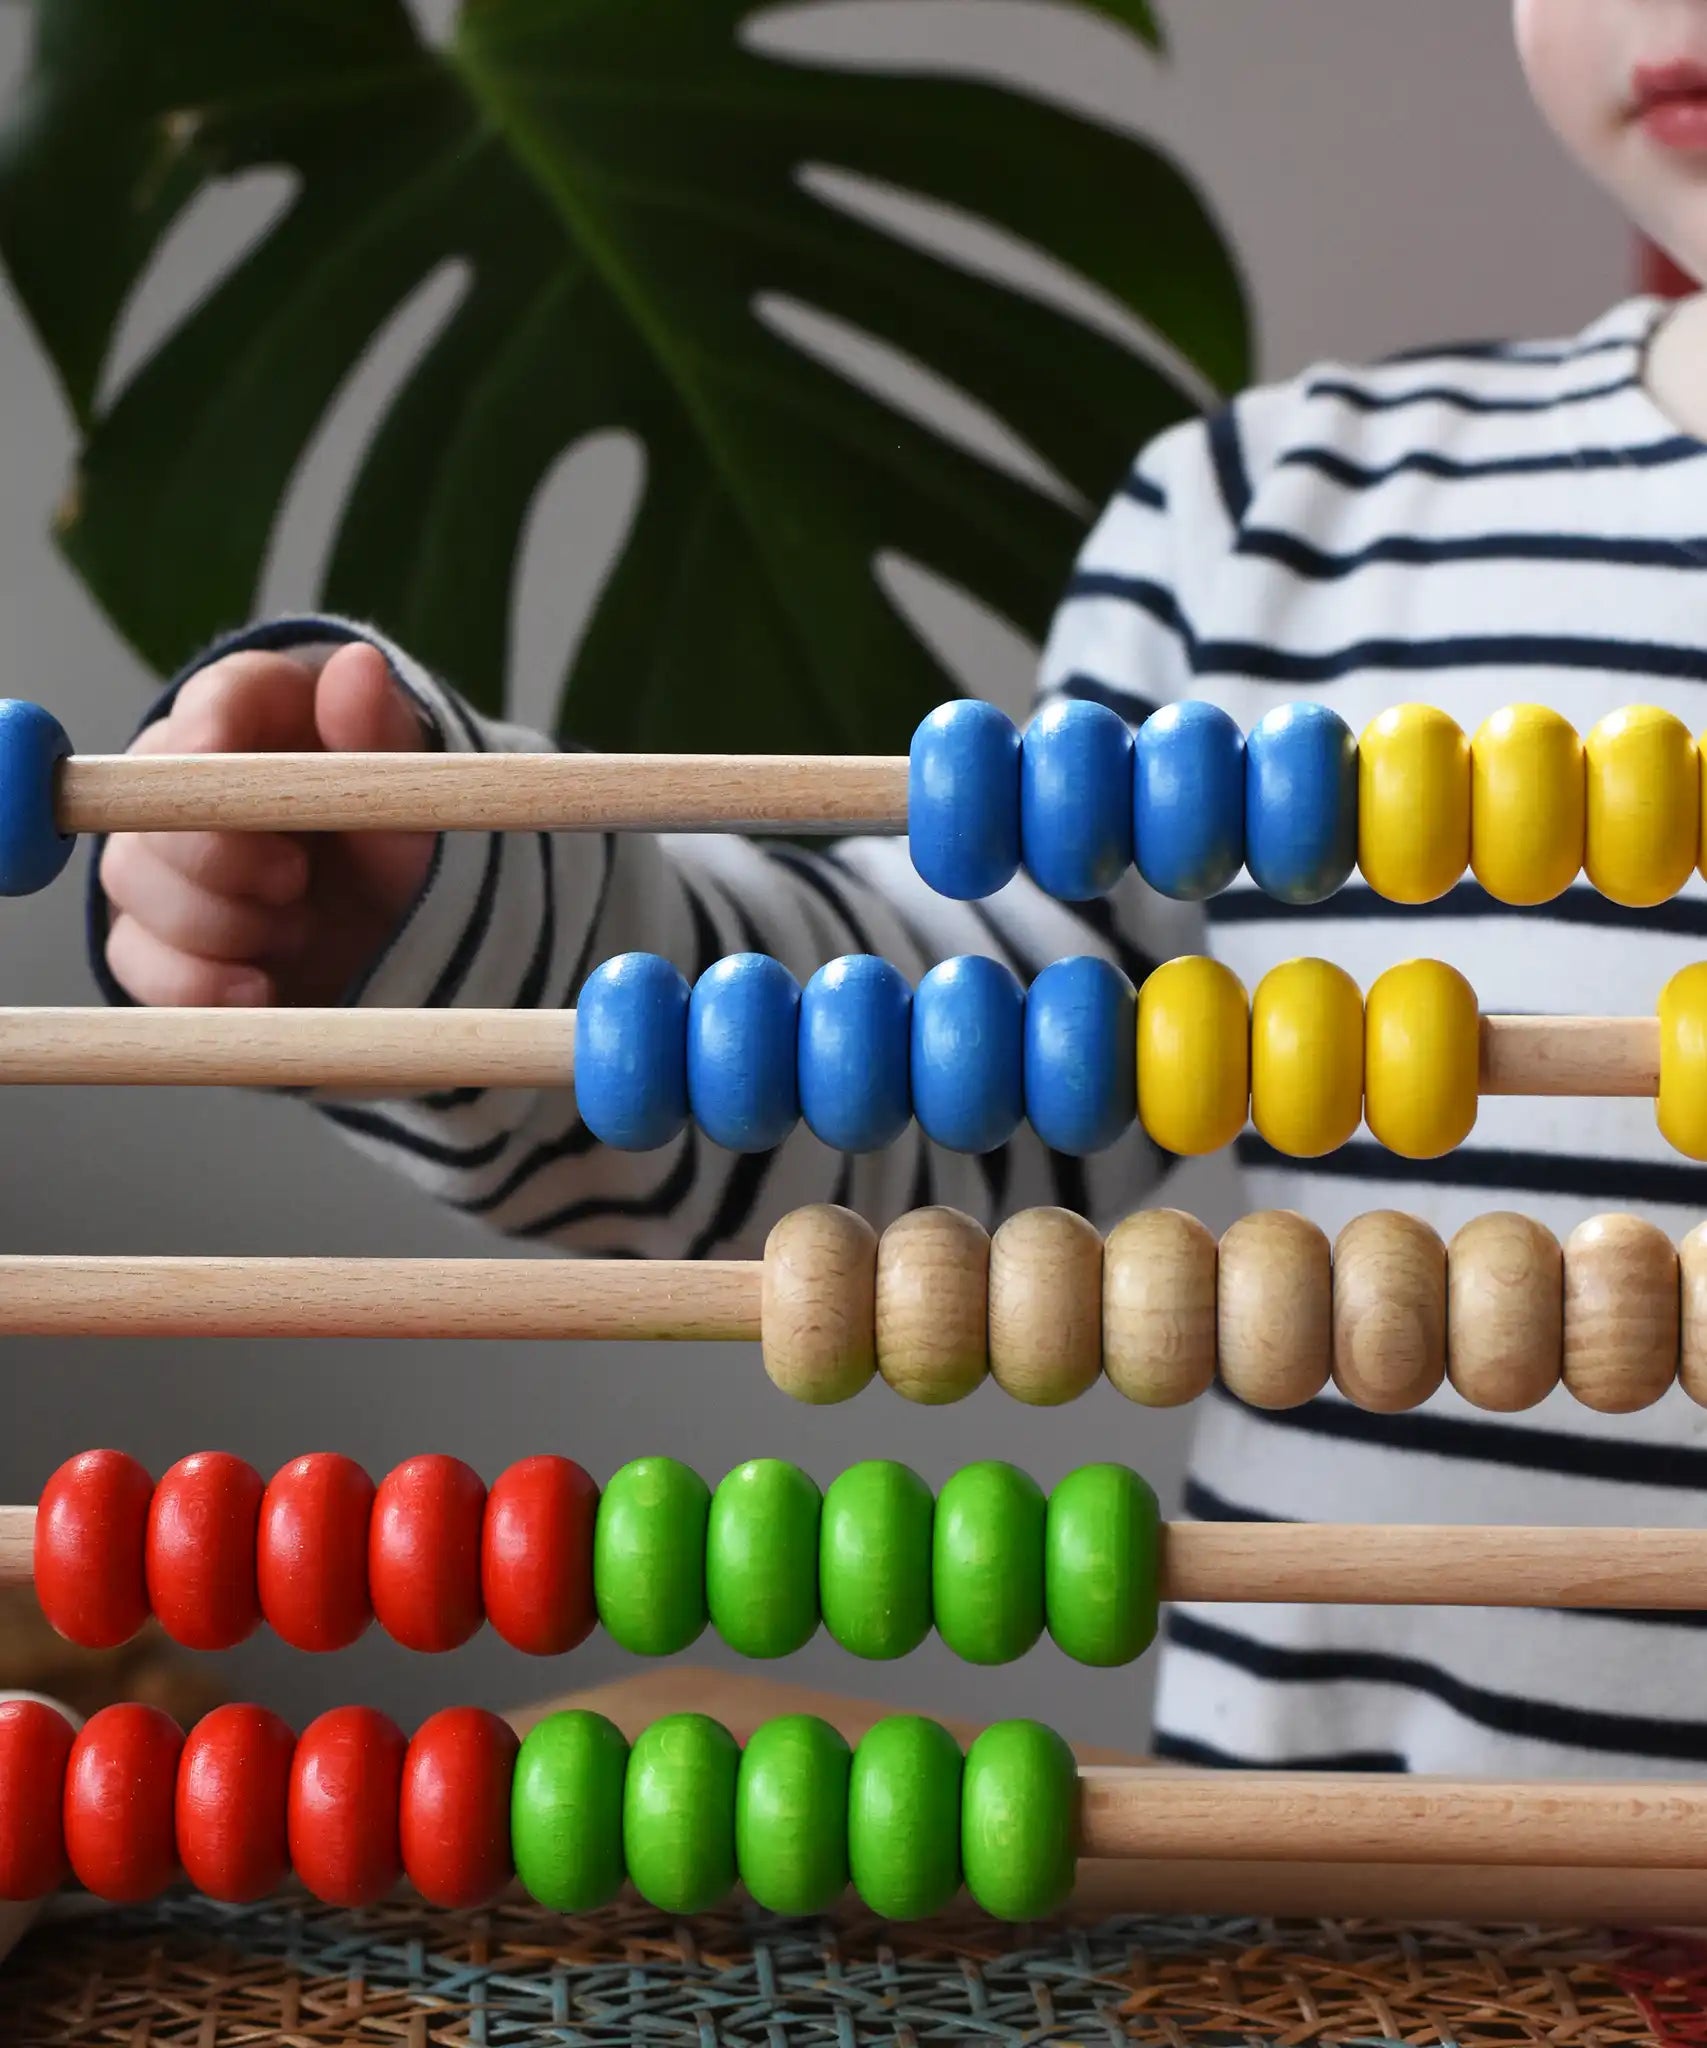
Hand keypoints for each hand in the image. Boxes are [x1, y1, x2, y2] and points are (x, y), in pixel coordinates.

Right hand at [100, 643, 434, 1006]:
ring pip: (131, 877)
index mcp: (259, 718)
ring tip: (297, 929)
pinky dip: (195, 981)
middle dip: (217, 849)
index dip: (208, 728)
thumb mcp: (410, 798)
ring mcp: (159, 859)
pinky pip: (133, 958)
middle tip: (294, 880)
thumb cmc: (397, 846)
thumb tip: (360, 665)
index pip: (216, 699)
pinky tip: (257, 989)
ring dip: (219, 920)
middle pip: (150, 796)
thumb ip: (380, 736)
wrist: (394, 940)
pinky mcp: (151, 937)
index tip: (215, 760)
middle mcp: (189, 779)